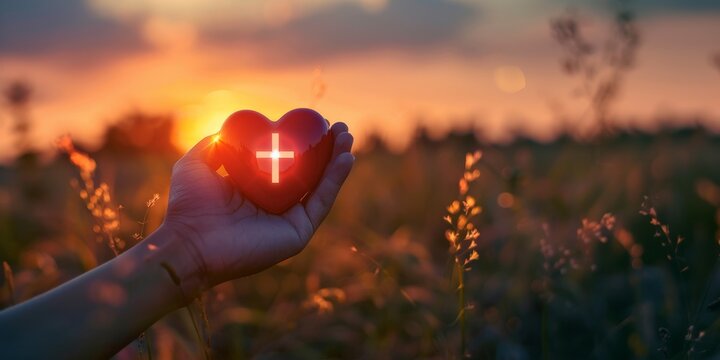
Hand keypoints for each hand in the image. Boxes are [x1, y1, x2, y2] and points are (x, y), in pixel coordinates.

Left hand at [162, 123, 353, 291]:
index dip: (303, 144)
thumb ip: (213, 145)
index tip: (314, 122)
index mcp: (257, 191)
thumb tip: (232, 130)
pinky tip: (345, 158)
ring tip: (348, 137)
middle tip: (339, 127)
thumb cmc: (188, 206)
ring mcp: (288, 220)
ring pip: (321, 186)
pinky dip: (335, 180)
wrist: (188, 242)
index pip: (287, 164)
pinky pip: (321, 203)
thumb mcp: (197, 163)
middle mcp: (276, 206)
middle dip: (328, 150)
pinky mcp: (298, 233)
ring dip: (338, 161)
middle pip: (310, 173)